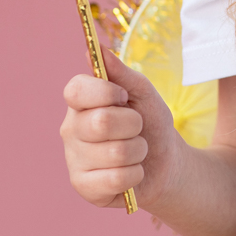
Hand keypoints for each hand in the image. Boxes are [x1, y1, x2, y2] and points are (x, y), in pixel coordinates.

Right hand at [60, 47, 182, 210]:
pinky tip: (131, 172)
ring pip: (114, 153)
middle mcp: (70, 129)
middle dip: (133, 124)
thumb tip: (95, 48)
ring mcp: (74, 160)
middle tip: (136, 127)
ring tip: (136, 151)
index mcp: (81, 101)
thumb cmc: (150, 122)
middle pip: (101, 122)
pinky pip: (115, 179)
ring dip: (138, 151)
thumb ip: (120, 71)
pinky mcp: (83, 188)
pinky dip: (134, 174)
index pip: (76, 90)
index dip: (105, 93)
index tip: (124, 97)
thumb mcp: (142, 92)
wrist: (165, 161)